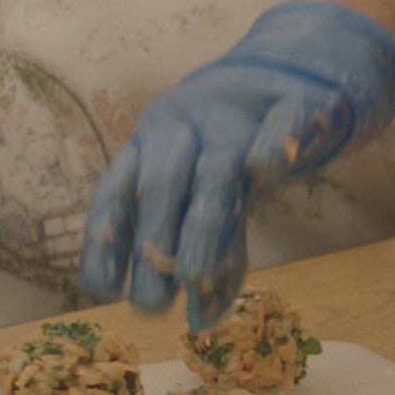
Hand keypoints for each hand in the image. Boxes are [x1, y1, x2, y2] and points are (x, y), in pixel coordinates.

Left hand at [74, 0, 394, 329]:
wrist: (295, 71)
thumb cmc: (235, 145)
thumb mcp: (214, 193)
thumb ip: (212, 249)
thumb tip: (201, 322)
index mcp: (149, 144)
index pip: (119, 191)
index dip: (107, 238)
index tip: (99, 288)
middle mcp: (184, 126)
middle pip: (162, 185)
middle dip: (153, 245)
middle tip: (149, 304)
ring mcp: (237, 115)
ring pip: (214, 167)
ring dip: (201, 222)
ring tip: (192, 276)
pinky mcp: (294, 104)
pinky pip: (282, 123)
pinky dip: (274, 143)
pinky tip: (268, 170)